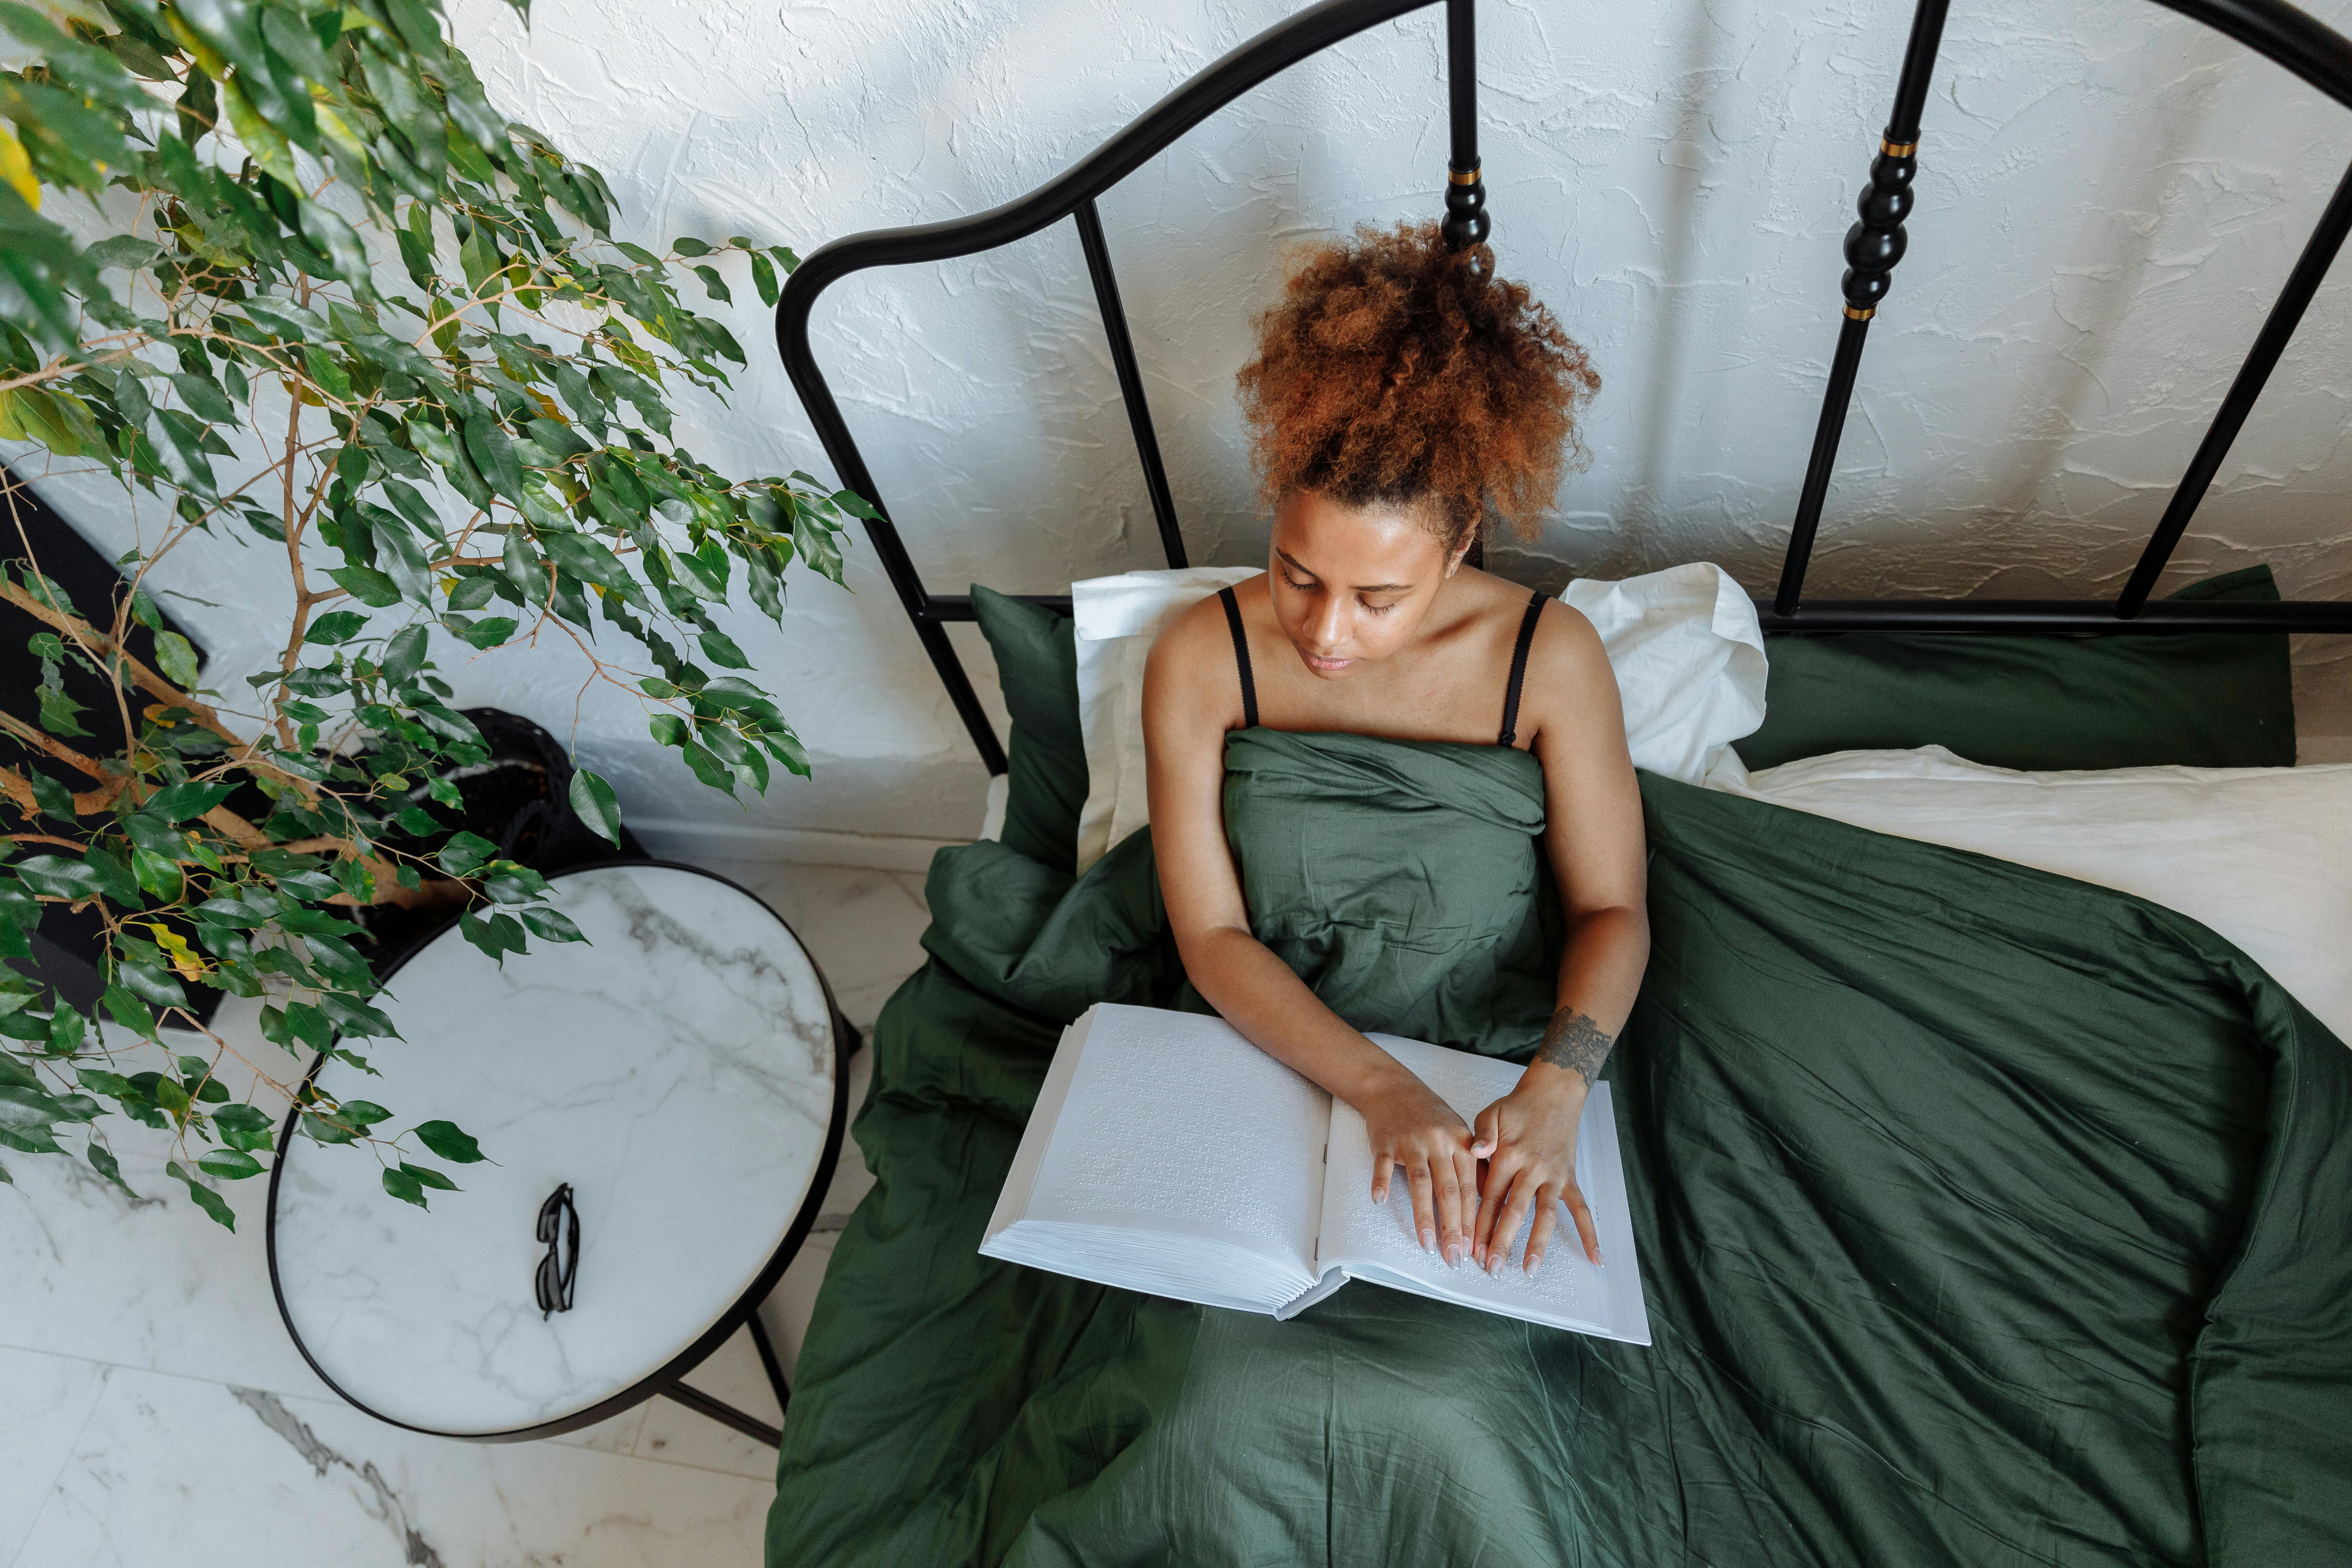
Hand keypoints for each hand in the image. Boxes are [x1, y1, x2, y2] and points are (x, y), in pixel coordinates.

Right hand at [1359, 1066, 1482, 1267]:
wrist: (1393, 1088)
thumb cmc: (1429, 1115)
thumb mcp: (1459, 1133)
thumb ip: (1474, 1165)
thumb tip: (1489, 1204)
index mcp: (1461, 1144)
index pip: (1470, 1188)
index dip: (1473, 1220)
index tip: (1475, 1249)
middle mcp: (1439, 1143)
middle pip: (1449, 1190)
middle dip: (1454, 1228)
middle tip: (1455, 1257)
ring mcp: (1411, 1142)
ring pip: (1421, 1182)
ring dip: (1424, 1216)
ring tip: (1427, 1244)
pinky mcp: (1385, 1141)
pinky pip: (1383, 1164)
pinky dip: (1380, 1182)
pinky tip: (1380, 1201)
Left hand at [1469, 1068, 1599, 1274]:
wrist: (1553, 1093)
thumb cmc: (1517, 1107)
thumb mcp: (1490, 1114)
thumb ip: (1481, 1135)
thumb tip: (1475, 1152)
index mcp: (1508, 1155)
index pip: (1490, 1197)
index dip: (1480, 1224)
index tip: (1471, 1247)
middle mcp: (1532, 1168)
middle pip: (1515, 1211)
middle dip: (1502, 1241)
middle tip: (1491, 1268)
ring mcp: (1553, 1175)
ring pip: (1546, 1214)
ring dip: (1538, 1243)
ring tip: (1530, 1270)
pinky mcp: (1569, 1178)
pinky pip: (1581, 1208)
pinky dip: (1590, 1233)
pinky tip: (1596, 1257)